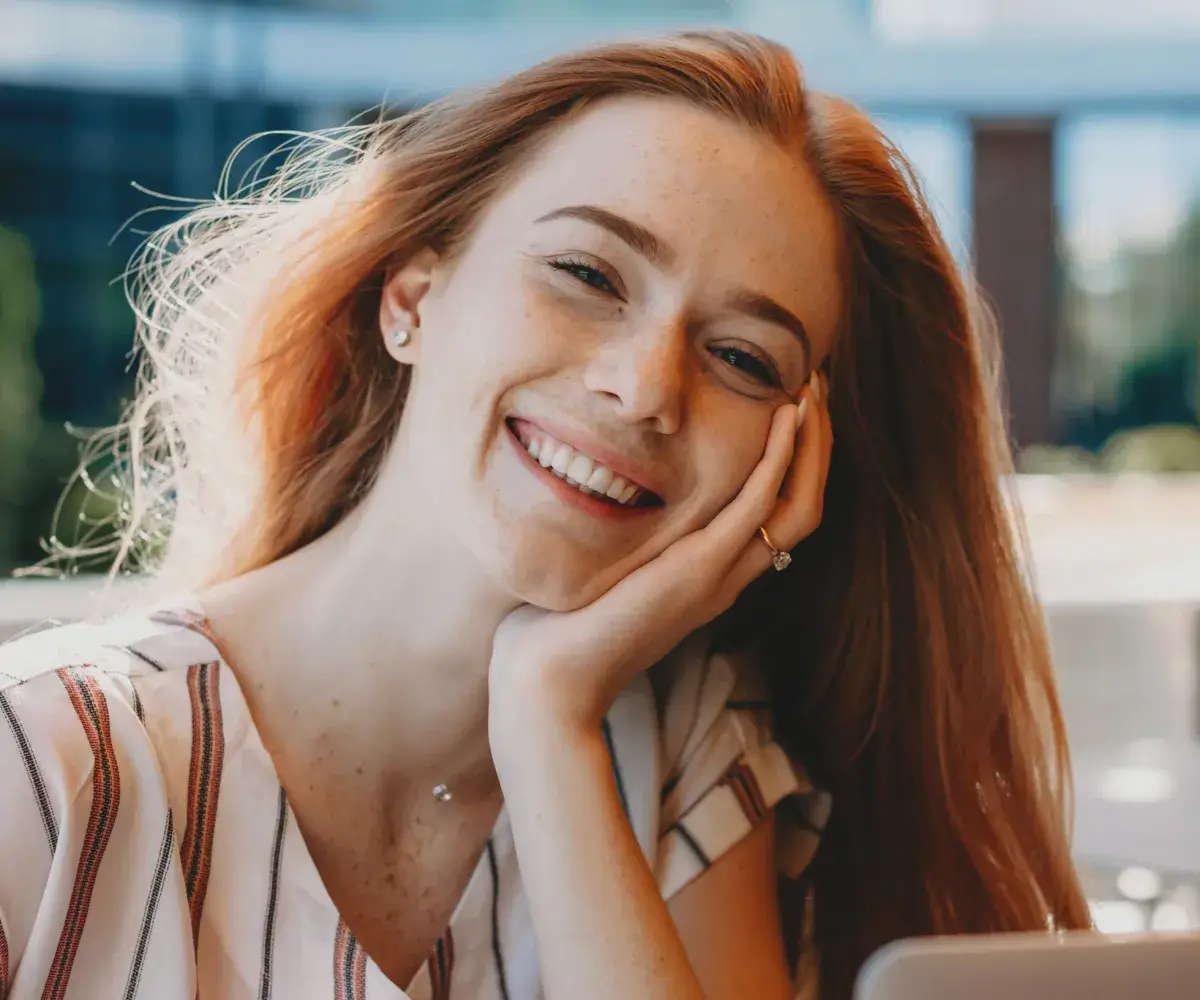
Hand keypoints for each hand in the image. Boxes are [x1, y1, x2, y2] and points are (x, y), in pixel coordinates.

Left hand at [488, 374, 832, 736]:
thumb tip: (604, 492)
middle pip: (803, 508)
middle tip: (817, 389)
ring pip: (798, 505)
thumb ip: (626, 539)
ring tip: (813, 391)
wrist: (554, 681)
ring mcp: (719, 576)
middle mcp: (728, 578)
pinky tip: (786, 419)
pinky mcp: (699, 569)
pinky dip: (779, 459)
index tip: (791, 410)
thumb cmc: (564, 628)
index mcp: (711, 577)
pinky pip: (757, 505)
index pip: (778, 517)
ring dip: (811, 444)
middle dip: (817, 447)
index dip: (796, 464)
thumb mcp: (608, 571)